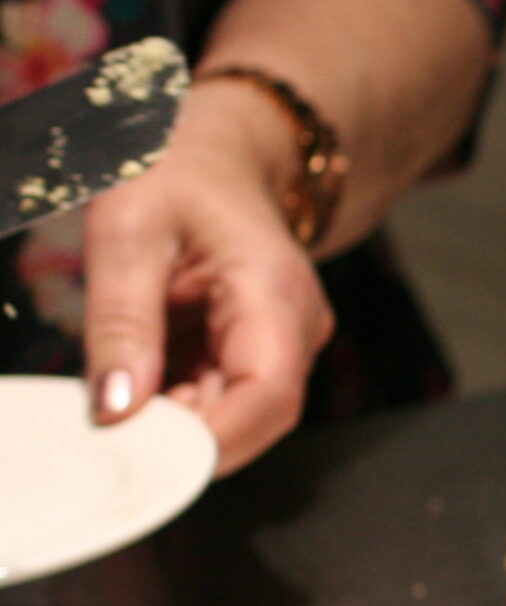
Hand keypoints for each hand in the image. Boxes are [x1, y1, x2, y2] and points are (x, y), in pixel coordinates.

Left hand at [82, 80, 334, 474]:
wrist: (216, 151)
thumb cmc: (174, 170)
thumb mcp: (126, 231)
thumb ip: (120, 322)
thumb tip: (117, 410)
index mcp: (277, 296)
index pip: (267, 399)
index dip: (210, 443)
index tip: (140, 455)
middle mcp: (296, 331)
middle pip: (252, 418)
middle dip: (181, 435)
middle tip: (109, 425)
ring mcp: (283, 346)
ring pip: (235, 415)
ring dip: (174, 418)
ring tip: (119, 386)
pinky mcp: (258, 354)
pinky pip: (221, 398)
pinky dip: (174, 401)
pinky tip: (140, 377)